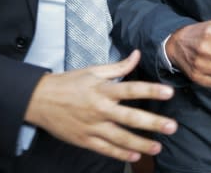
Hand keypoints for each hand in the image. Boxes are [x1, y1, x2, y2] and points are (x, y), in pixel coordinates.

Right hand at [24, 50, 176, 162]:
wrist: (39, 100)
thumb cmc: (69, 83)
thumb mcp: (93, 71)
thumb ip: (118, 66)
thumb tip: (137, 54)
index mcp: (103, 89)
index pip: (131, 89)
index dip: (151, 90)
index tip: (169, 93)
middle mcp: (99, 109)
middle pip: (130, 117)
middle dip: (152, 123)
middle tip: (172, 126)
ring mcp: (92, 127)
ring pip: (120, 138)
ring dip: (141, 143)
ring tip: (158, 146)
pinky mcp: (84, 140)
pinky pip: (105, 149)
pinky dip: (120, 154)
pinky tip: (135, 156)